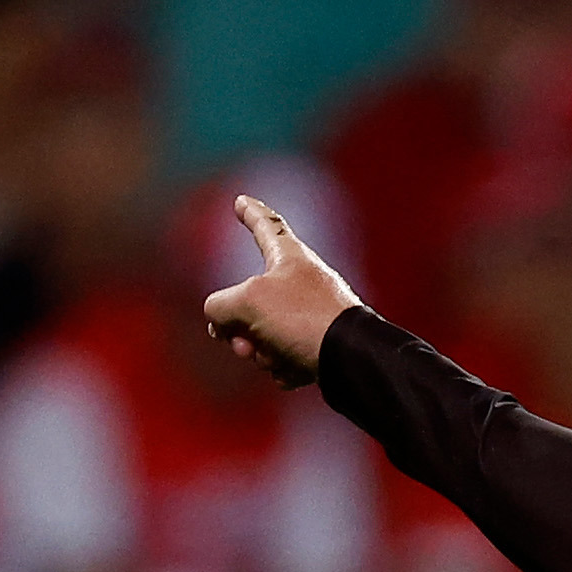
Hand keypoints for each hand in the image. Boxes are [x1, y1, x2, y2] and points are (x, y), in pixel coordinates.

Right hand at [200, 195, 360, 389]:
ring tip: (273, 356)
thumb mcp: (246, 302)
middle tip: (243, 341)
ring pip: (264, 333)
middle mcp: (304, 284)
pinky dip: (283, 367)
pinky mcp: (322, 348)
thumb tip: (223, 325)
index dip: (250, 213)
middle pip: (250, 299)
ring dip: (258, 350)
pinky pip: (285, 357)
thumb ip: (220, 306)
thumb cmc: (303, 318)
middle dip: (238, 325)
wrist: (352, 361)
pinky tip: (294, 370)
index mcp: (291, 258)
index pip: (267, 225)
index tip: (242, 201)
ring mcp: (314, 317)